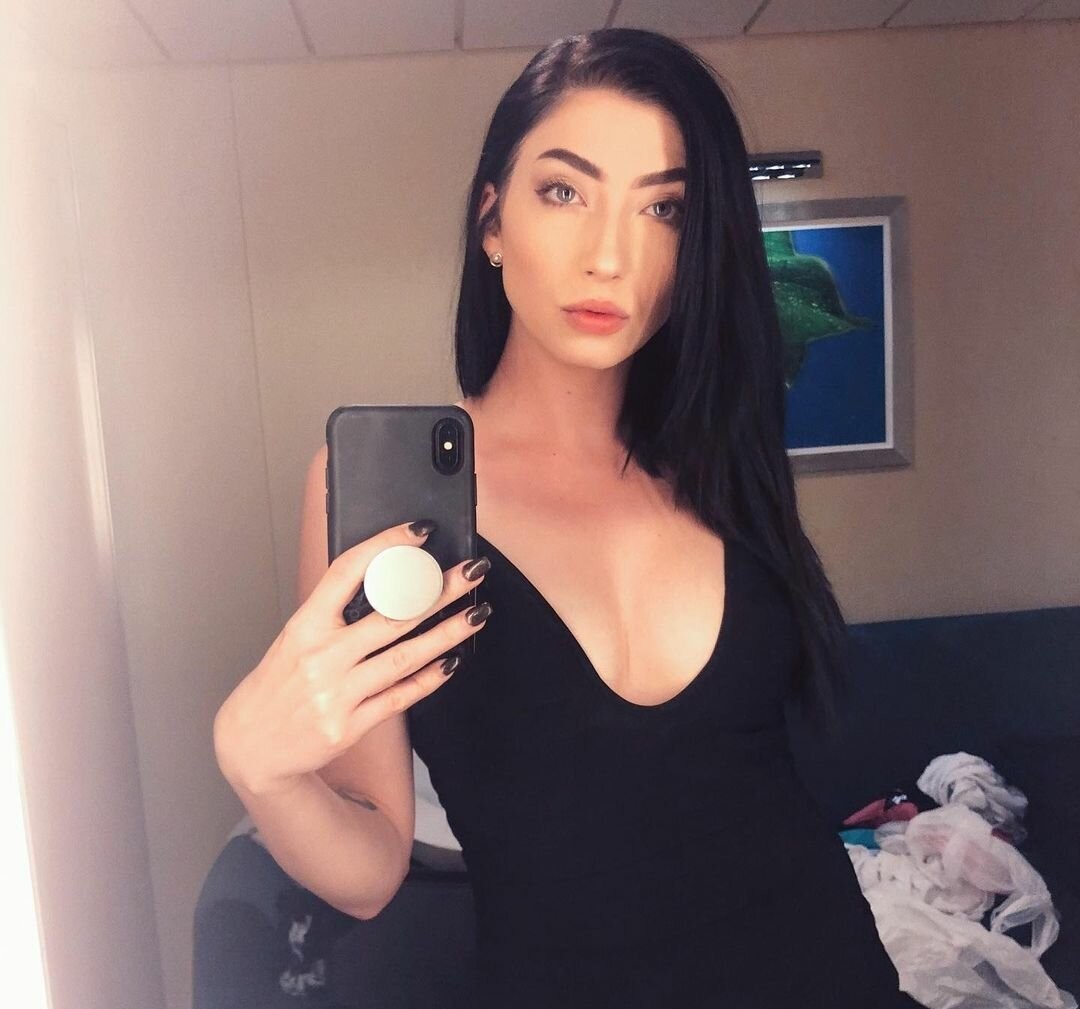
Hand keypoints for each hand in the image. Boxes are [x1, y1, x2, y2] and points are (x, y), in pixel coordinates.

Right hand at [213, 520, 489, 795]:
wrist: (253, 747)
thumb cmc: (278, 685)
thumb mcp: (294, 638)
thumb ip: (333, 613)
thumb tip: (387, 580)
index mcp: (304, 626)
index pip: (346, 572)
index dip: (385, 547)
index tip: (419, 531)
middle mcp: (321, 657)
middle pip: (391, 616)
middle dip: (438, 591)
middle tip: (472, 570)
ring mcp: (336, 694)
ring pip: (404, 657)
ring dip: (447, 634)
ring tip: (477, 614)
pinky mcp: (350, 725)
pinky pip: (400, 697)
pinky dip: (429, 678)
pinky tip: (453, 661)